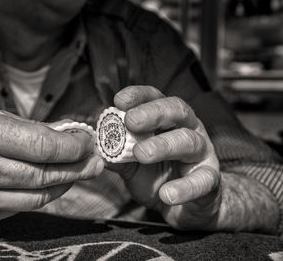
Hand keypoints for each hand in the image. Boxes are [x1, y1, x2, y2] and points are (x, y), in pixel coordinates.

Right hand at [0, 104, 102, 223]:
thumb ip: (29, 129)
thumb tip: (68, 137)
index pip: (41, 146)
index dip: (72, 146)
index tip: (87, 142)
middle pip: (44, 174)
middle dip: (77, 168)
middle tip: (95, 162)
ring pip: (38, 196)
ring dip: (64, 184)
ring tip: (79, 172)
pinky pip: (22, 206)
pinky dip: (43, 194)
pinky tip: (52, 182)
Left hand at [110, 86, 220, 229]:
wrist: (185, 207)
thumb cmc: (157, 178)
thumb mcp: (132, 165)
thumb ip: (115, 155)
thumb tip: (93, 147)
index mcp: (167, 121)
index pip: (155, 98)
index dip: (138, 96)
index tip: (119, 100)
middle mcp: (187, 129)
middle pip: (176, 110)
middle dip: (153, 113)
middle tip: (131, 121)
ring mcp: (202, 153)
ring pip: (189, 141)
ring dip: (164, 145)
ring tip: (141, 154)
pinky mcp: (210, 179)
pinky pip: (202, 180)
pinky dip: (184, 187)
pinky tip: (167, 194)